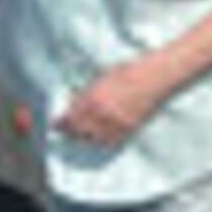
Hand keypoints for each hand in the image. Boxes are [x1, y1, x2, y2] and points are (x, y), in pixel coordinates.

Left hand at [53, 58, 169, 148]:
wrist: (155, 77)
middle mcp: (103, 111)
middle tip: (66, 130)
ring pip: (94, 138)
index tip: (56, 124)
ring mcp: (117, 121)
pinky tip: (99, 136)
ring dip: (86, 137)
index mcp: (94, 96)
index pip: (72, 115)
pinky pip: (110, 140)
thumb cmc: (129, 71)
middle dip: (71, 131)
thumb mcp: (103, 78)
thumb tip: (75, 105)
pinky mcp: (129, 127)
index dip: (61, 122)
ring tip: (82, 134)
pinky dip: (102, 140)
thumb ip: (89, 93)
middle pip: (80, 130)